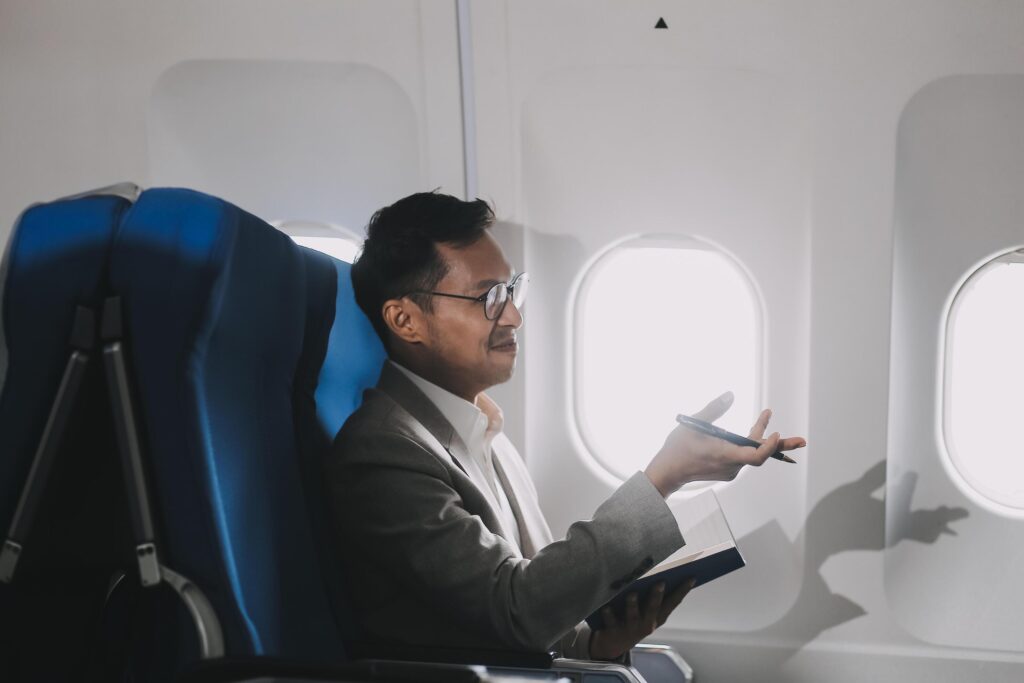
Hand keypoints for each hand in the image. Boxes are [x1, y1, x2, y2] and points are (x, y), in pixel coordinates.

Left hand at [590, 579, 694, 660]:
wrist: (615, 644)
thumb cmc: (634, 619)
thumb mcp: (647, 611)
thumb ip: (654, 597)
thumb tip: (658, 571)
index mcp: (658, 617)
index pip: (673, 602)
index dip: (683, 591)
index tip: (692, 577)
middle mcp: (647, 624)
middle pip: (653, 609)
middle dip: (656, 596)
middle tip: (660, 583)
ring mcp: (630, 628)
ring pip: (632, 615)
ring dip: (632, 604)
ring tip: (632, 593)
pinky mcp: (614, 630)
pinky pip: (610, 621)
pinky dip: (608, 613)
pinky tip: (606, 607)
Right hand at [644, 392, 806, 496]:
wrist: (667, 473)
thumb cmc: (677, 449)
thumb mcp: (693, 424)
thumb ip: (713, 409)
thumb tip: (731, 394)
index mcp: (725, 455)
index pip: (755, 456)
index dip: (769, 446)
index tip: (776, 431)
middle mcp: (731, 465)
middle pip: (761, 455)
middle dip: (781, 446)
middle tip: (802, 441)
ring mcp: (729, 469)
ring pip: (752, 455)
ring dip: (763, 440)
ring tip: (771, 421)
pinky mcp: (726, 470)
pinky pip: (744, 457)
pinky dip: (751, 445)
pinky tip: (752, 434)